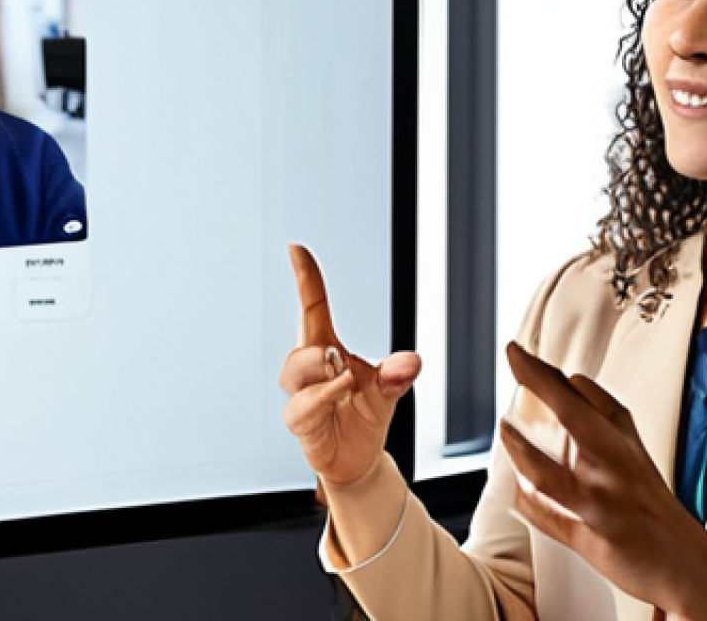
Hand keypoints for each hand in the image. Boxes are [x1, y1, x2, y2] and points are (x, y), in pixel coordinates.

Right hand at [279, 244, 420, 488]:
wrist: (358, 458)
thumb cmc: (365, 411)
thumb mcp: (389, 388)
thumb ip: (398, 373)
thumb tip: (412, 362)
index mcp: (327, 347)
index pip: (312, 305)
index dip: (305, 277)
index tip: (296, 248)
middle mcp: (309, 369)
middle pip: (301, 340)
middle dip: (316, 340)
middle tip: (338, 355)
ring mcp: (301, 395)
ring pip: (294, 373)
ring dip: (318, 368)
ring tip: (344, 374)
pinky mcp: (301, 423)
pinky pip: (301, 407)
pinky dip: (321, 396)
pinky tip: (341, 391)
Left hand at [500, 341, 706, 620]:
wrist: (685, 561)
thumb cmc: (649, 498)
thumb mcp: (632, 444)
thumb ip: (601, 409)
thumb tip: (569, 379)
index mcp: (620, 439)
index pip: (578, 393)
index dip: (541, 369)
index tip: (516, 351)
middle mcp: (611, 465)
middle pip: (571, 415)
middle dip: (536, 383)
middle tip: (513, 360)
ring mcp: (599, 501)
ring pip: (548, 473)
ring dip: (519, 450)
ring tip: (505, 431)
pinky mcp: (590, 537)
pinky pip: (545, 515)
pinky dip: (527, 500)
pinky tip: (518, 487)